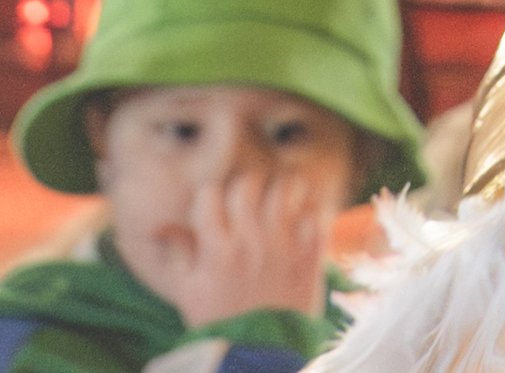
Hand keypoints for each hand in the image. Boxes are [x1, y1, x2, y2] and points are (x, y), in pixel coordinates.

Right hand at [168, 166, 331, 330]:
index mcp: (217, 250)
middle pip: (249, 183)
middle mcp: (250, 241)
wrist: (256, 355)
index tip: (215, 204)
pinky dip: (307, 212)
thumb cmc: (217, 322)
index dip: (211, 194)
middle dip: (245, 185)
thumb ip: (177, 253)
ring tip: (276, 200)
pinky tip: (298, 221)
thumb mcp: (188, 293)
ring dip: (280, 188)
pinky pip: (313, 213)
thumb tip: (158, 226)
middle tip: (247, 199)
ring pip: (286, 187)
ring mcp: (283, 245)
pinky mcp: (309, 255)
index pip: (211, 193)